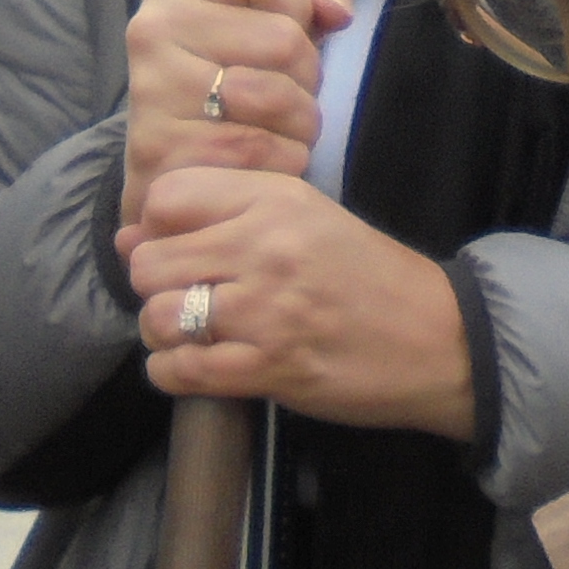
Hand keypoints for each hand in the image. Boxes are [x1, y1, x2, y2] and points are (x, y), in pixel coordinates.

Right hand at [116, 0, 343, 242]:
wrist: (173, 174)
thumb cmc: (231, 88)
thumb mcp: (270, 26)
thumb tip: (337, 11)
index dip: (296, 4)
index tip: (285, 31)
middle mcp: (153, 28)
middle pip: (284, 39)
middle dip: (305, 77)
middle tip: (280, 98)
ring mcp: (152, 89)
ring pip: (277, 98)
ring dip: (298, 126)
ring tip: (273, 130)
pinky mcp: (162, 149)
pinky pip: (262, 150)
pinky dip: (278, 164)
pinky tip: (255, 166)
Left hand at [122, 169, 473, 435]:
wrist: (440, 338)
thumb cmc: (370, 276)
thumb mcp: (306, 219)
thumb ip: (222, 216)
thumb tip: (128, 236)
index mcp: (275, 199)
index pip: (167, 196)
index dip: (157, 226)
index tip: (178, 247)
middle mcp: (264, 247)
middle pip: (150, 262)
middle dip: (154, 285)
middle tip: (184, 297)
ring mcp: (266, 310)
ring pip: (158, 317)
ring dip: (163, 332)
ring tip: (191, 333)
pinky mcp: (270, 368)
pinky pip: (181, 370)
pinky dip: (174, 373)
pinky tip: (197, 366)